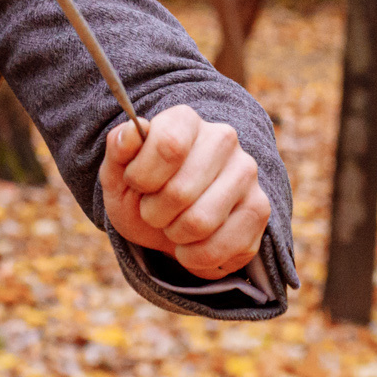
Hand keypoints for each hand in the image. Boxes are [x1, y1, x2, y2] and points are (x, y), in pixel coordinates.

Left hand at [99, 105, 270, 280]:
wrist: (166, 224)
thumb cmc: (142, 193)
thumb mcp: (118, 174)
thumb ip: (118, 148)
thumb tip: (130, 132)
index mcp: (185, 120)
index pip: (168, 145)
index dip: (142, 177)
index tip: (136, 183)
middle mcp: (223, 139)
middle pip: (180, 191)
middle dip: (154, 213)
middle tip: (154, 210)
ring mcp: (246, 173)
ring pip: (201, 222)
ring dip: (175, 235)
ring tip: (174, 225)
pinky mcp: (259, 209)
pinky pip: (221, 248)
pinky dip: (195, 257)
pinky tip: (192, 244)